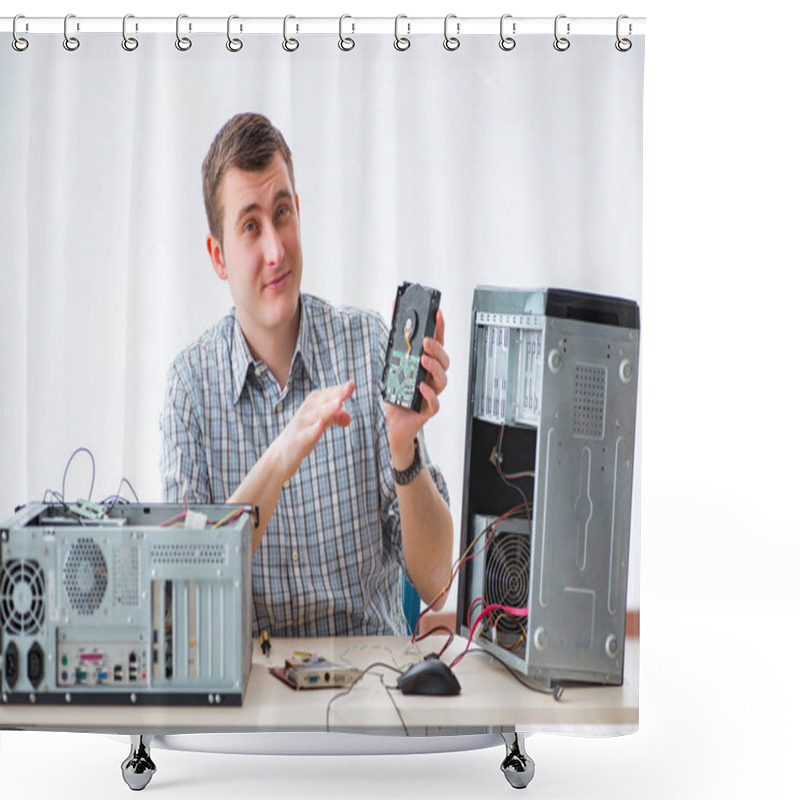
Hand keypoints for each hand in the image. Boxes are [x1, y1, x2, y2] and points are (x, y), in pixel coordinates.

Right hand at [275, 380, 354, 479]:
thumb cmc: (303, 435)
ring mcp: (301, 425)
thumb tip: (348, 417)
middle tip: (351, 385)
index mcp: (312, 405)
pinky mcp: (298, 440)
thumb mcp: (320, 424)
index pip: (328, 394)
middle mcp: (307, 412)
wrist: (280, 454)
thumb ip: (334, 418)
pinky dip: (313, 430)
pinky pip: (306, 434)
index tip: (352, 384)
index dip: (340, 389)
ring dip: (328, 408)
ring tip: (340, 402)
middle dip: (337, 393)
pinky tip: (320, 425)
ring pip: (316, 415)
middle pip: (323, 400)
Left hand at [385, 309, 449, 467]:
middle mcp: (430, 379)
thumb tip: (393, 316)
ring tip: (423, 360)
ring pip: (442, 380)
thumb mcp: (390, 366)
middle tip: (426, 342)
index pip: (436, 345)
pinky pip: (434, 403)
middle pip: (443, 361)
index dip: (439, 329)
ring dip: (434, 368)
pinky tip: (421, 386)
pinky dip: (430, 394)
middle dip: (437, 349)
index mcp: (424, 367)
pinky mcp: (425, 411)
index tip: (438, 313)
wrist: (387, 425)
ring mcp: (430, 395)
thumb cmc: (393, 396)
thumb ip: (394, 344)